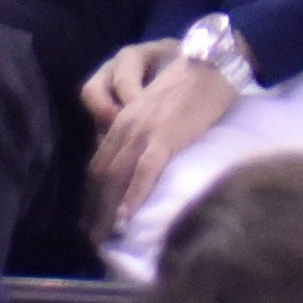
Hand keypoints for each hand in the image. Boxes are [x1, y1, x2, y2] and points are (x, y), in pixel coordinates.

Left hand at [85, 38, 243, 232]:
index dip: (91, 196)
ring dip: (107, 210)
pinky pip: (144, 170)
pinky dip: (134, 195)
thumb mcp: (155, 111)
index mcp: (121, 120)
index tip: (90, 221)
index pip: (97, 165)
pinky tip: (128, 217)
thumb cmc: (189, 87)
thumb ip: (142, 136)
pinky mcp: (165, 135)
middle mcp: (124, 125)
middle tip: (95, 238)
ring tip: (105, 236)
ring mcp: (143, 130)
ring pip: (115, 176)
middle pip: (100, 175)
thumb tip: (137, 171)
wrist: (212, 63)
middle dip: (94, 210)